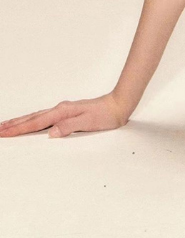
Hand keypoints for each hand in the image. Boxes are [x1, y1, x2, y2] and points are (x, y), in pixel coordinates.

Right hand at [0, 92, 129, 138]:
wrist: (119, 105)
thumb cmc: (106, 115)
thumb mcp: (88, 123)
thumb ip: (69, 127)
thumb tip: (51, 133)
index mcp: (62, 112)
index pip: (36, 123)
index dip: (18, 129)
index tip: (3, 132)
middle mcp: (60, 109)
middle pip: (31, 118)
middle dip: (13, 124)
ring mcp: (63, 110)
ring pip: (36, 117)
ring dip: (21, 122)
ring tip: (7, 125)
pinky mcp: (67, 113)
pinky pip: (44, 118)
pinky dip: (32, 121)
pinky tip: (31, 123)